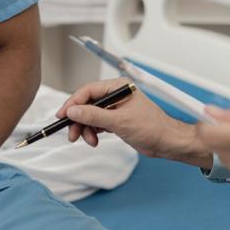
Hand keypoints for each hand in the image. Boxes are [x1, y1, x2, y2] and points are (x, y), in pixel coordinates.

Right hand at [58, 78, 212, 167]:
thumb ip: (94, 116)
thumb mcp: (119, 122)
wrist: (166, 142)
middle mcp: (115, 95)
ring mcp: (115, 108)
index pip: (88, 91)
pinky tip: (95, 140)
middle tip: (72, 134)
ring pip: (90, 116)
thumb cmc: (152, 128)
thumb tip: (73, 111)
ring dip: (85, 129)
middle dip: (78, 120)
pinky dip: (92, 132)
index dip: (73, 103)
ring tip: (89, 141)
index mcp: (118, 87)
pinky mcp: (116, 120)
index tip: (62, 115)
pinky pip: (97, 123)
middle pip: (86, 104)